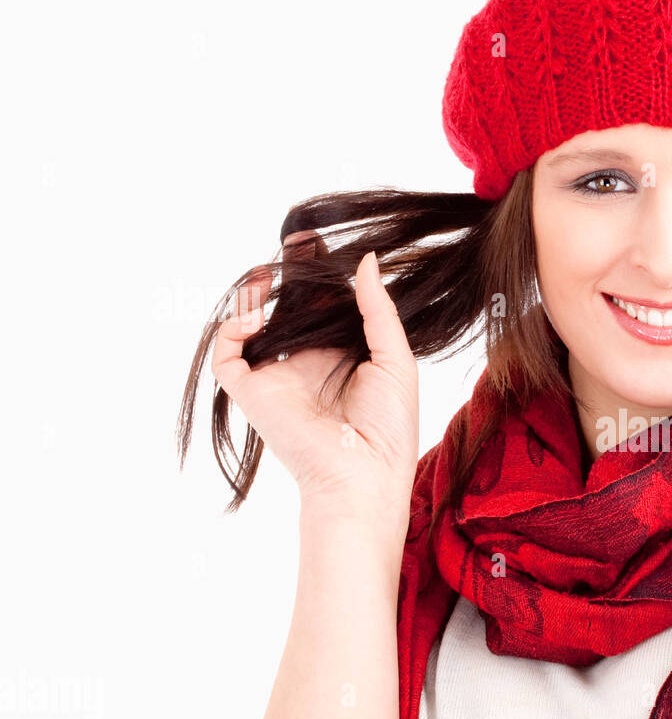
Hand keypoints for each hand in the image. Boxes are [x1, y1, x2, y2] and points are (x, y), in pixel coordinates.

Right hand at [210, 231, 419, 525]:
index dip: (320, 277)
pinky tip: (256, 318)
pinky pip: (227, 356)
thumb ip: (378, 310)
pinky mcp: (253, 394)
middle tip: (297, 242)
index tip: (320, 243)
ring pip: (255, 326)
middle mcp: (307, 365)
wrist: (364, 477)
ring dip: (256, 296)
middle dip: (290, 276)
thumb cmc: (389, 428)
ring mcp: (278, 379)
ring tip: (269, 272)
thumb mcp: (396, 360)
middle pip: (290, 310)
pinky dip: (232, 330)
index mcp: (343, 358)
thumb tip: (366, 260)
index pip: (325, 307)